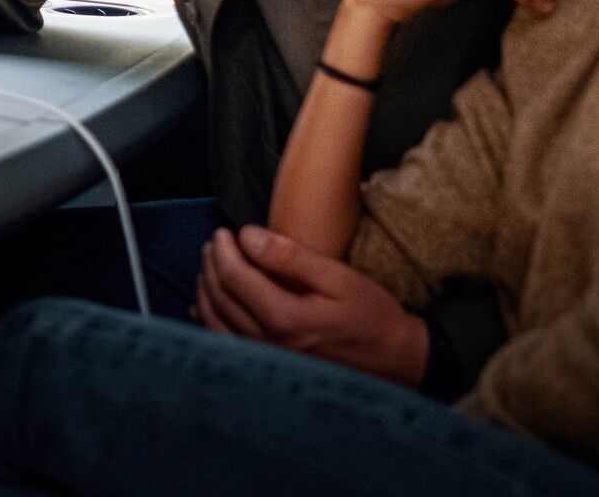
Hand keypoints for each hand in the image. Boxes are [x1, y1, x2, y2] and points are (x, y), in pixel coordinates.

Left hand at [196, 225, 428, 388]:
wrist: (392, 360)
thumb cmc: (369, 315)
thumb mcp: (337, 277)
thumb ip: (290, 256)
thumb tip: (247, 235)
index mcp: (286, 319)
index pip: (234, 277)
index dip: (223, 249)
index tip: (225, 231)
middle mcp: (268, 343)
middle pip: (219, 297)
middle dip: (211, 264)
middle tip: (215, 242)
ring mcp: (265, 360)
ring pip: (213, 321)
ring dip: (205, 288)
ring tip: (210, 264)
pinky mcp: (267, 366)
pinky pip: (221, 343)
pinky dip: (207, 319)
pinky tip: (206, 302)